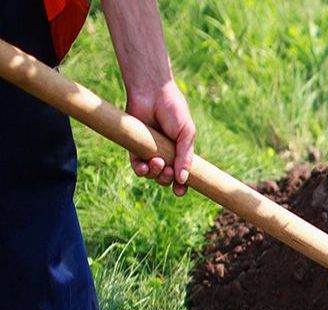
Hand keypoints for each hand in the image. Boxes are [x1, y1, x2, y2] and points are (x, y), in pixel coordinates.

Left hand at [125, 81, 194, 196]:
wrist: (152, 93)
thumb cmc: (173, 110)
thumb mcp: (186, 134)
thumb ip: (185, 156)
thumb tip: (183, 179)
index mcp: (179, 152)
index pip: (181, 175)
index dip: (181, 186)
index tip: (180, 191)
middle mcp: (164, 154)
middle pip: (165, 178)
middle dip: (166, 179)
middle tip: (168, 170)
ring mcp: (149, 152)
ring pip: (151, 175)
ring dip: (155, 174)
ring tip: (157, 163)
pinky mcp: (134, 148)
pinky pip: (137, 166)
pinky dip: (141, 170)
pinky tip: (145, 167)